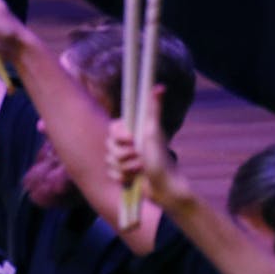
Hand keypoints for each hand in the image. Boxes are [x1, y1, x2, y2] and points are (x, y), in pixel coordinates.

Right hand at [106, 89, 183, 204]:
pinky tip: (135, 179)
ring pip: (109, 161)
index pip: (112, 129)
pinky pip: (111, 173)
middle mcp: (127, 144)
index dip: (120, 136)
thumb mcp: (154, 132)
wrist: (164, 187)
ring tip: (141, 170)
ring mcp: (123, 160)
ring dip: (127, 168)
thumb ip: (153, 109)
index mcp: (133, 132)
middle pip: (110, 146)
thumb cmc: (161, 158)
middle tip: (141, 157)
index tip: (132, 140)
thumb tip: (160, 86)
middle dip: (125, 155)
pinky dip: (123, 178)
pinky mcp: (121, 174)